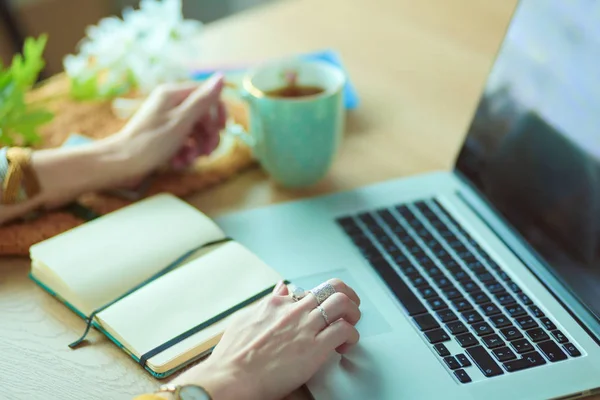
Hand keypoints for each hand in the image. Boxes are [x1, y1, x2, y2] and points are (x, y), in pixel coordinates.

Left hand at [109, 73, 225, 179]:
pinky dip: (186, 153)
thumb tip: (221, 77)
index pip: (207, 95)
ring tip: (190, 160)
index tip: (222, 130)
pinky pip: (184, 142)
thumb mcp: (181, 121)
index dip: (218, 112)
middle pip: (203, 115)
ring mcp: (167, 121)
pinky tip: (179, 163)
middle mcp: (170, 104)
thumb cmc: (150, 142)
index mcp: (173, 95)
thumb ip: (203, 100)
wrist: (120, 165)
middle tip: (208, 152)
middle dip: (209, 135)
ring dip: (198, 147)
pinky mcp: (164, 137)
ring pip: (195, 131)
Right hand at [170, 279, 360, 399]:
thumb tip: (281, 288)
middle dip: (347, 297)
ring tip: (350, 326)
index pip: (309, 290)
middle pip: (332, 288)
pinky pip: (345, 330)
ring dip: (352, 313)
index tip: (322, 311)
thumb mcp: (245, 319)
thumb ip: (266, 303)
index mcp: (277, 303)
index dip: (320, 300)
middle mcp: (294, 309)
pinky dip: (351, 336)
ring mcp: (305, 326)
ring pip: (342, 303)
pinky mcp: (315, 347)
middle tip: (349, 310)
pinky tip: (344, 346)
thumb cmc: (233, 356)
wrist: (231, 378)